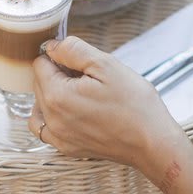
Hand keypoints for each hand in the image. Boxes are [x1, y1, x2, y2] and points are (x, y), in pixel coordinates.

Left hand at [28, 36, 183, 169]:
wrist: (152, 141)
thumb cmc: (135, 104)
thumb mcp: (107, 65)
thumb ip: (74, 50)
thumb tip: (51, 46)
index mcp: (56, 95)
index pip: (41, 63)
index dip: (62, 56)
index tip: (85, 63)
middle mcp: (51, 118)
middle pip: (40, 83)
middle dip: (61, 74)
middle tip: (93, 78)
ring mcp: (58, 136)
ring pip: (41, 104)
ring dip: (56, 94)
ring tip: (86, 94)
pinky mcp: (68, 148)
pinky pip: (46, 128)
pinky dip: (54, 116)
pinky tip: (74, 112)